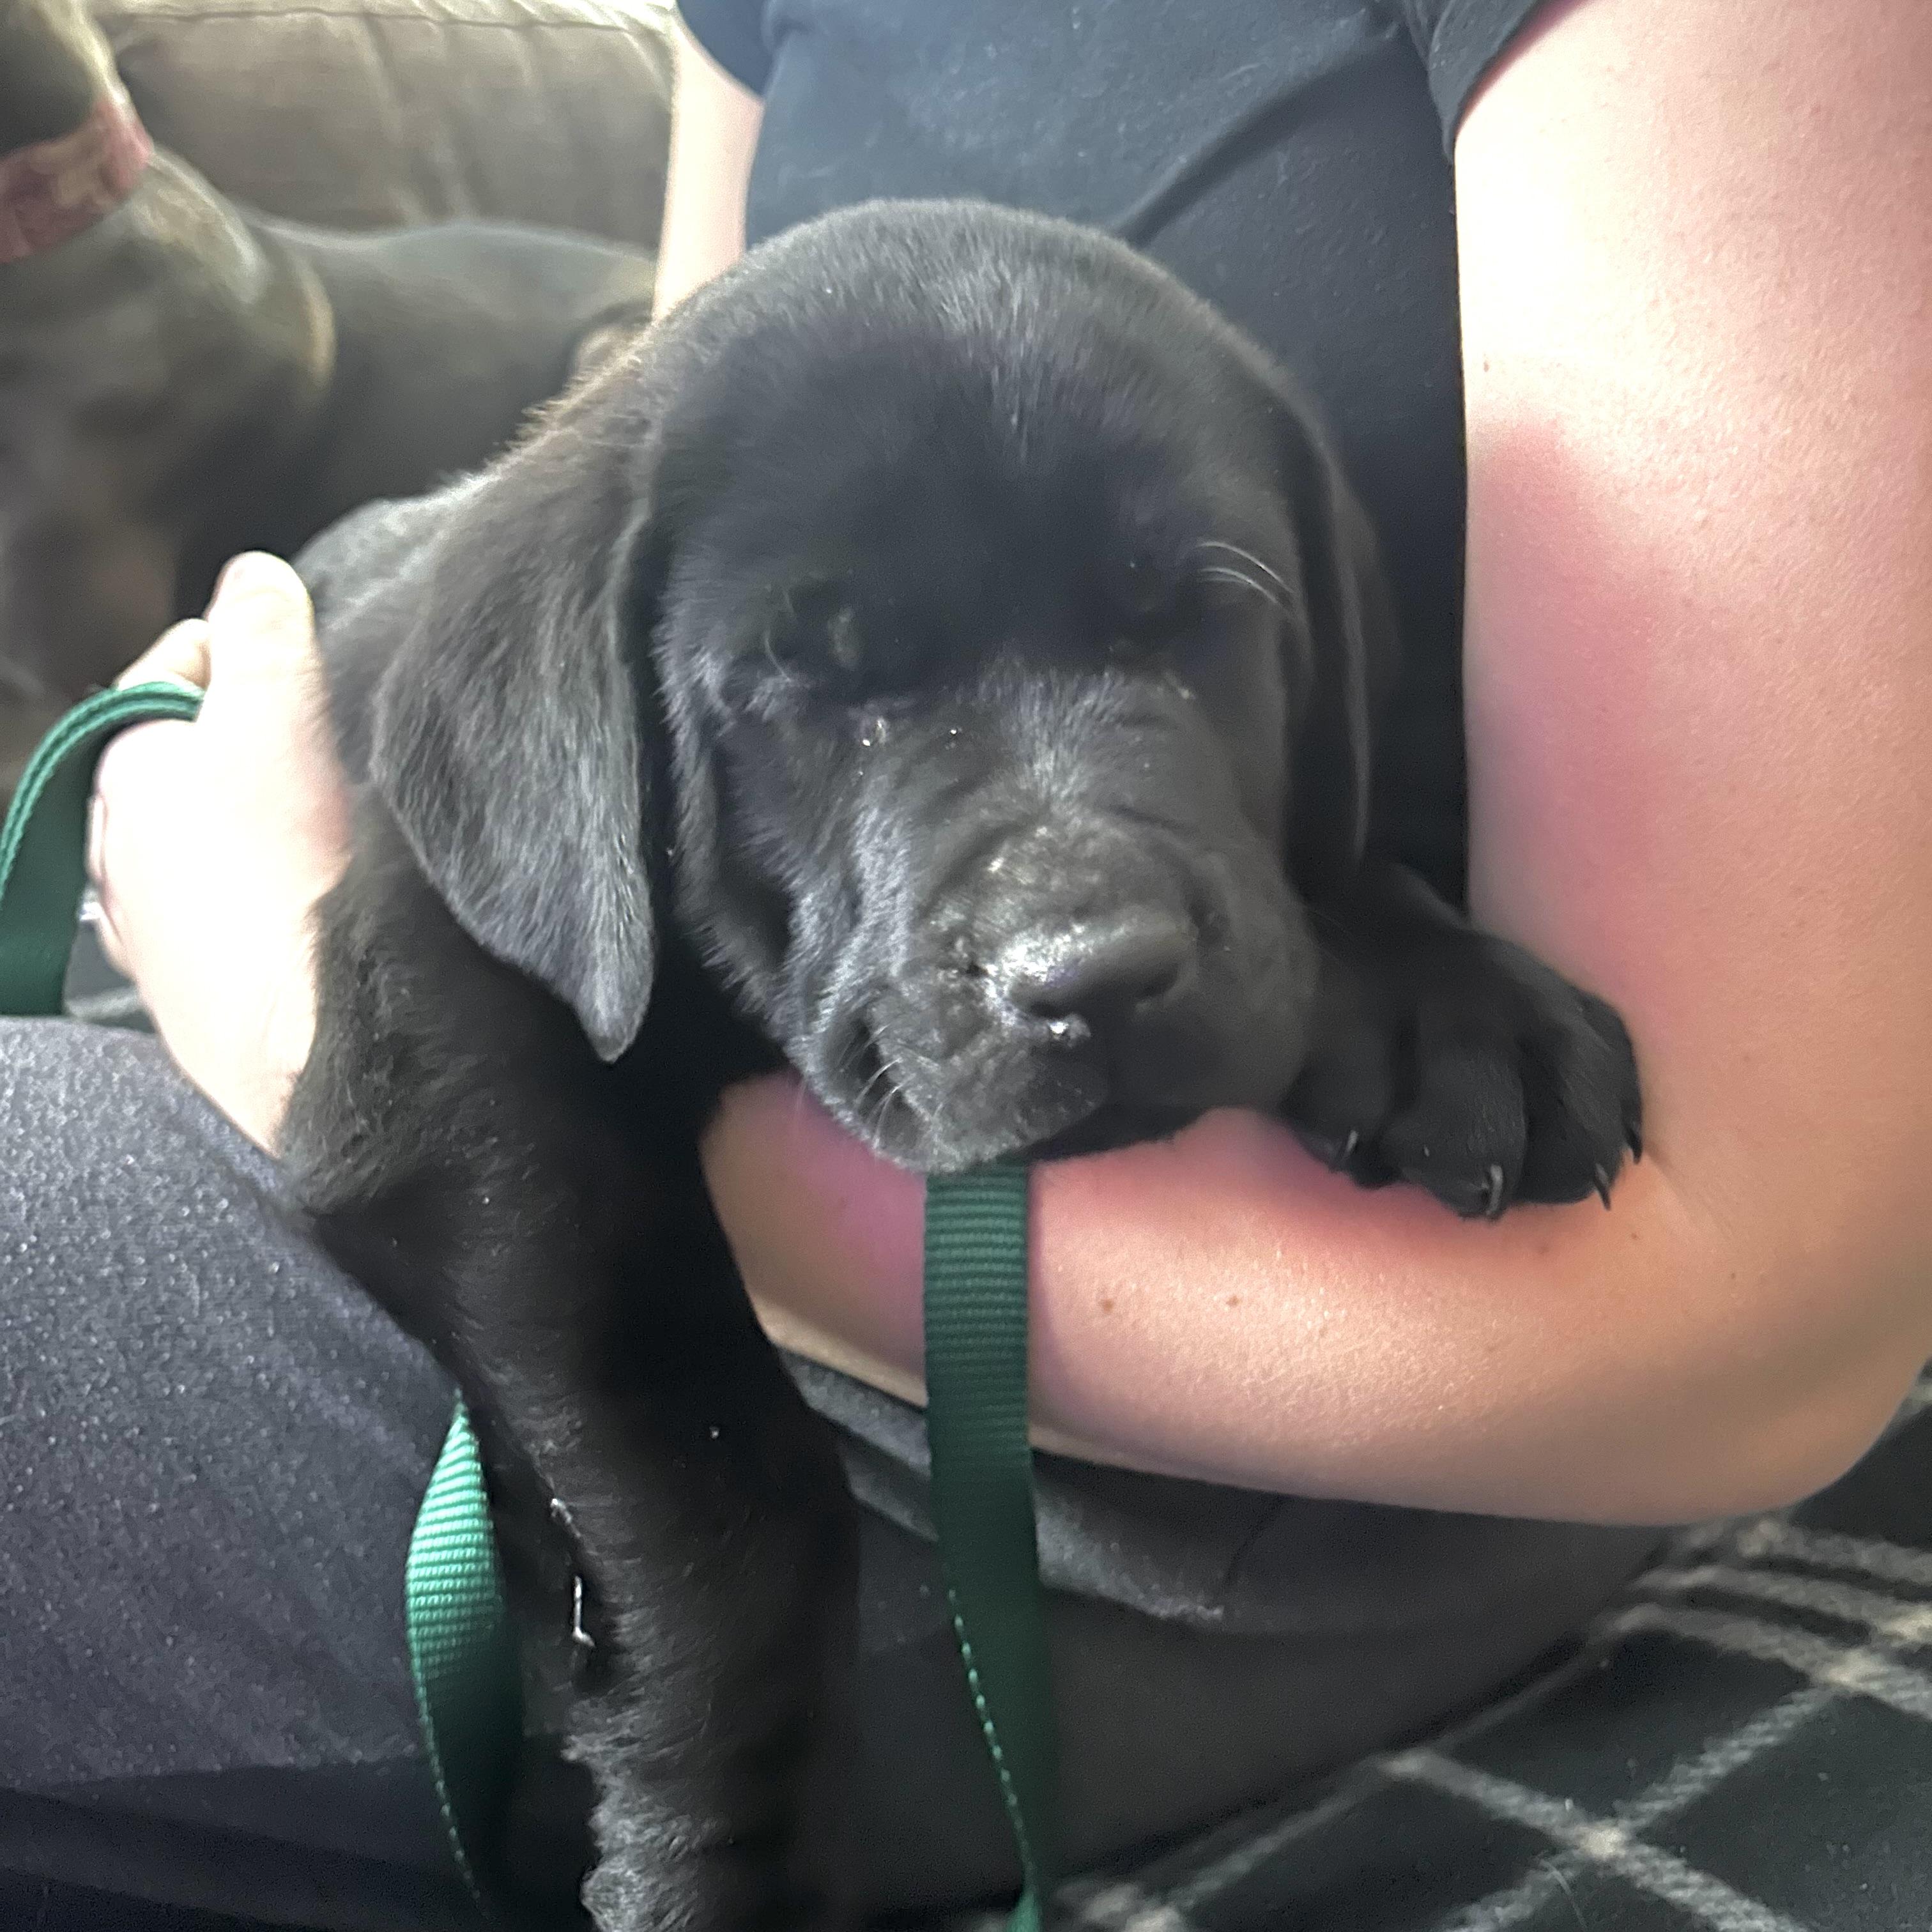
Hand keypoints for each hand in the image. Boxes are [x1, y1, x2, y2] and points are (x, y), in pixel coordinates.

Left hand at [88, 553, 349, 1149]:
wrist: (308, 1034)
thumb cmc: (287, 868)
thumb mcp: (280, 710)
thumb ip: (263, 627)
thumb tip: (253, 574)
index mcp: (119, 758)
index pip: (183, 662)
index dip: (254, 650)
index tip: (312, 667)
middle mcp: (109, 842)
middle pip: (196, 752)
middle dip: (257, 740)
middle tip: (334, 751)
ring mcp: (142, 925)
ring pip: (210, 836)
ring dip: (260, 824)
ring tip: (328, 834)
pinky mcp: (186, 992)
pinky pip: (226, 912)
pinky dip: (262, 896)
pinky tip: (307, 906)